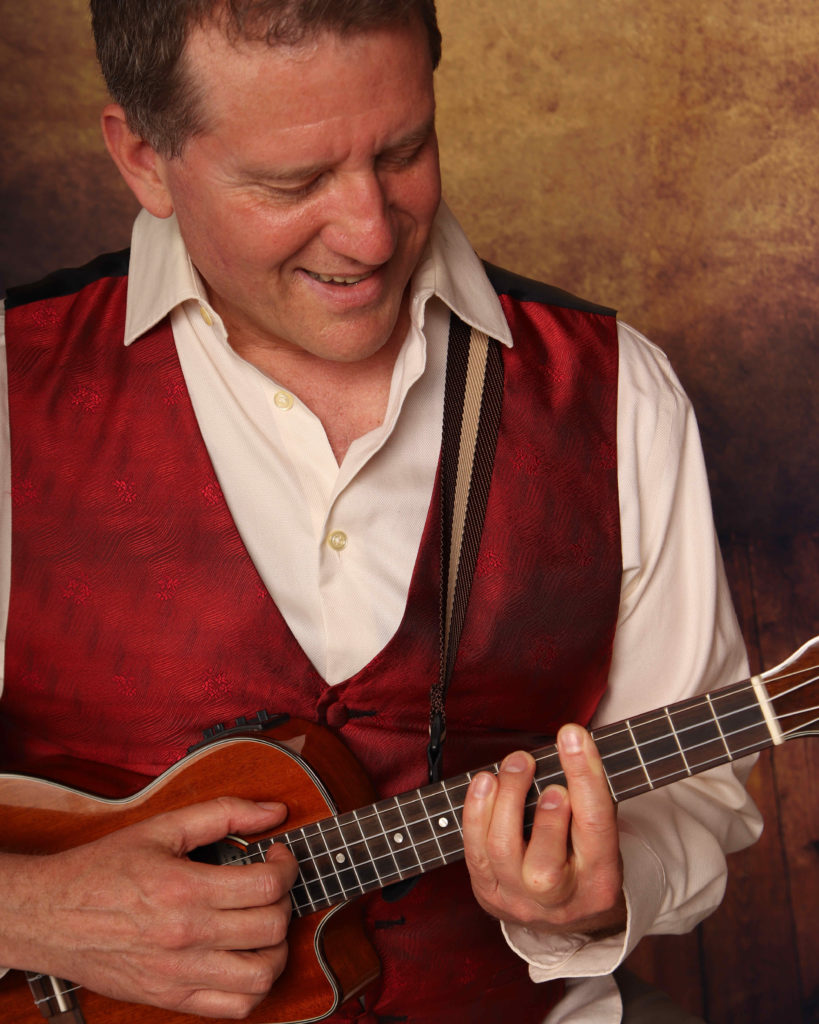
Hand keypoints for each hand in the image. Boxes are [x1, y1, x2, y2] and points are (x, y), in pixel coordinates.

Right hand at [2, 797, 297, 1018]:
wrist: (49, 916)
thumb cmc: (102, 869)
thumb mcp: (162, 827)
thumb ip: (224, 813)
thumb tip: (275, 810)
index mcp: (185, 890)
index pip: (267, 886)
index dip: (287, 866)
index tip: (278, 855)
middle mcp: (186, 938)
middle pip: (271, 929)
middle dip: (285, 900)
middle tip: (272, 884)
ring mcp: (179, 976)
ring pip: (261, 977)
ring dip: (277, 947)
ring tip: (265, 922)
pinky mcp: (170, 1000)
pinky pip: (234, 1008)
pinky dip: (253, 986)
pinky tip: (245, 956)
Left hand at [462, 724, 625, 936]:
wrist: (566, 915)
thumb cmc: (585, 859)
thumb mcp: (602, 834)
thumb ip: (589, 797)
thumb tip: (573, 742)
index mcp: (600, 881)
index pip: (595, 825)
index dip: (584, 776)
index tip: (572, 734)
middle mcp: (560, 900)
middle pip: (544, 863)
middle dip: (539, 808)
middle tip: (530, 761)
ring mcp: (520, 902)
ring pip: (502, 852)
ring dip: (502, 799)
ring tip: (512, 764)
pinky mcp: (489, 895)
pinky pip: (474, 853)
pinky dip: (475, 813)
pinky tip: (484, 782)